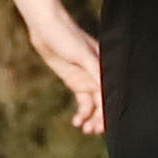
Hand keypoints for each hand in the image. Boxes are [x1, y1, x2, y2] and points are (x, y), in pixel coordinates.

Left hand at [26, 11, 105, 134]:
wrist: (45, 26)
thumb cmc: (66, 35)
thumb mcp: (82, 54)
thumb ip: (97, 72)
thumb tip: (110, 90)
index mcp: (106, 68)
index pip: (113, 94)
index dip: (110, 111)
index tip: (104, 125)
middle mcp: (99, 76)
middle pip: (105, 103)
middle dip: (100, 118)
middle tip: (91, 130)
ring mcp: (87, 80)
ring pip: (94, 106)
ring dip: (90, 118)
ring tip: (83, 128)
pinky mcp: (76, 82)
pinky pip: (83, 103)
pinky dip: (81, 113)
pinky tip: (77, 122)